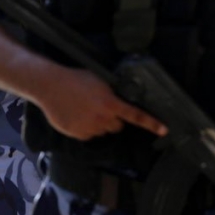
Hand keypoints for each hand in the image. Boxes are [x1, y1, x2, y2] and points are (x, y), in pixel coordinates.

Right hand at [38, 68, 167, 140]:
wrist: (50, 86)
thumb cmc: (74, 79)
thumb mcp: (98, 81)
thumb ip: (111, 93)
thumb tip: (119, 100)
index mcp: (110, 103)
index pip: (135, 115)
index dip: (151, 123)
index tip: (164, 130)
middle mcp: (103, 118)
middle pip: (117, 126)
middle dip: (113, 119)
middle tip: (101, 108)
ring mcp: (91, 128)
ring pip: (103, 131)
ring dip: (99, 124)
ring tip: (84, 110)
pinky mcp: (79, 134)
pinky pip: (89, 135)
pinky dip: (85, 128)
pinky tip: (76, 116)